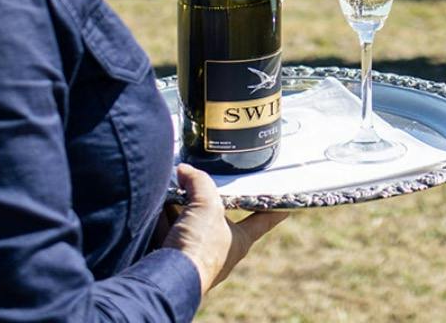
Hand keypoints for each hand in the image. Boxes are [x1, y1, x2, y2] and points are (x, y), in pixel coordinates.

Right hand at [161, 163, 286, 295]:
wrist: (166, 275)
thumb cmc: (199, 246)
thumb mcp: (207, 204)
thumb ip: (199, 181)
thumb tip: (185, 170)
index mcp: (239, 240)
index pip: (264, 219)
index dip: (275, 209)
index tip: (288, 204)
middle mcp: (219, 248)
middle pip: (218, 216)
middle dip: (209, 199)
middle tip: (206, 177)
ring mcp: (195, 253)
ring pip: (191, 221)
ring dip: (182, 205)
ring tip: (175, 182)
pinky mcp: (173, 255)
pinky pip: (169, 230)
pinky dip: (163, 216)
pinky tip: (157, 201)